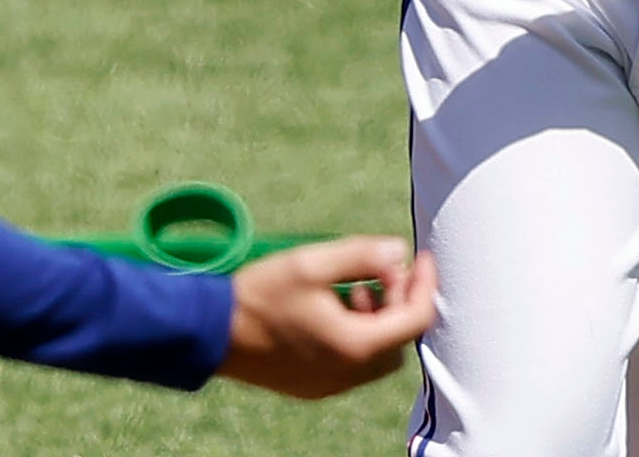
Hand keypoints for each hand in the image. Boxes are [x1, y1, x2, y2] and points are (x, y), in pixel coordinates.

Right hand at [219, 239, 436, 399]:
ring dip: (376, 320)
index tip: (422, 256)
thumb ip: (360, 255)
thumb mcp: (310, 263)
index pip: (415, 318)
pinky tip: (329, 312)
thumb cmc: (260, 294)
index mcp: (356, 344)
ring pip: (377, 354)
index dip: (425, 283)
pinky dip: (356, 336)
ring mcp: (332, 384)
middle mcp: (350, 373)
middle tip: (377, 272)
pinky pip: (352, 364)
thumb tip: (398, 250)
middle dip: (398, 301)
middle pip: (399, 339)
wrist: (213, 332)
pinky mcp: (314, 387)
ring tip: (349, 290)